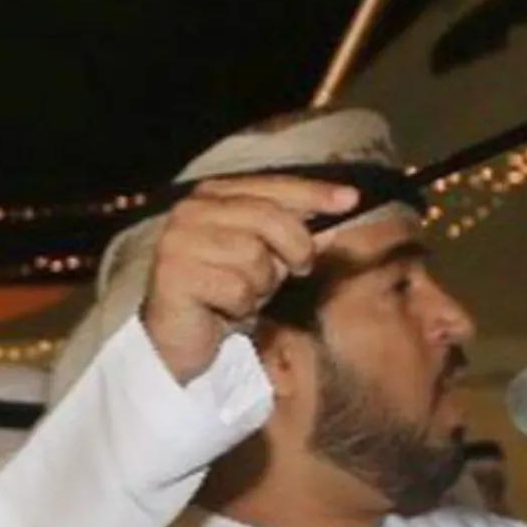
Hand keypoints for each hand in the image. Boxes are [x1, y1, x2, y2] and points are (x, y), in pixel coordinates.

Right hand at [140, 177, 355, 382]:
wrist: (177, 341)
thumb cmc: (223, 295)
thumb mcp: (268, 260)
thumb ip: (296, 237)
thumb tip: (339, 215)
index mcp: (212, 195)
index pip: (271, 185)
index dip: (313, 193)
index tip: (352, 199)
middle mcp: (191, 210)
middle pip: (269, 218)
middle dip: (293, 249)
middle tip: (296, 270)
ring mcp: (179, 240)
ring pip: (254, 257)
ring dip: (260, 286)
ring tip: (243, 295)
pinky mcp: (174, 274)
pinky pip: (236, 289)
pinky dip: (240, 307)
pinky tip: (224, 310)